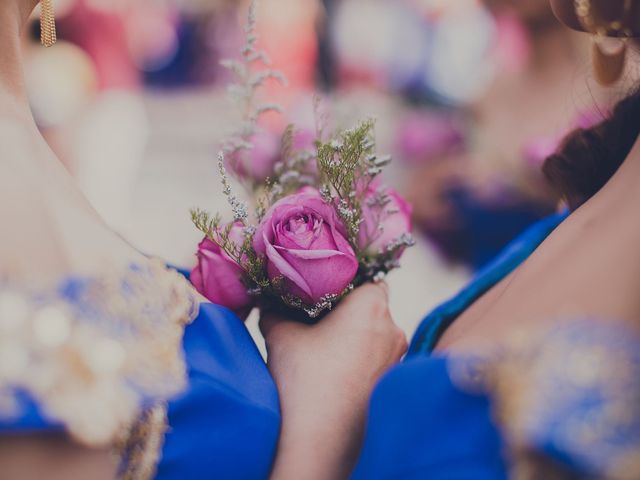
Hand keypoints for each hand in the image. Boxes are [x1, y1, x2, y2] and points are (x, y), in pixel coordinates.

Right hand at [260, 283, 406, 479]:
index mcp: (372, 306)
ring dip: (355, 337)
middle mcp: (393, 329)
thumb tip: (270, 303)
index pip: (366, 278)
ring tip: (324, 348)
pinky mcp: (393, 385)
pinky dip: (361, 360)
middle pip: (373, 307)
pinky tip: (334, 372)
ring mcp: (398, 359)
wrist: (319, 443)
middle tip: (319, 318)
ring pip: (376, 335)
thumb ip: (275, 311)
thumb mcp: (281, 336)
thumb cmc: (304, 381)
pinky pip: (378, 360)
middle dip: (348, 311)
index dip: (343, 283)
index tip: (322, 292)